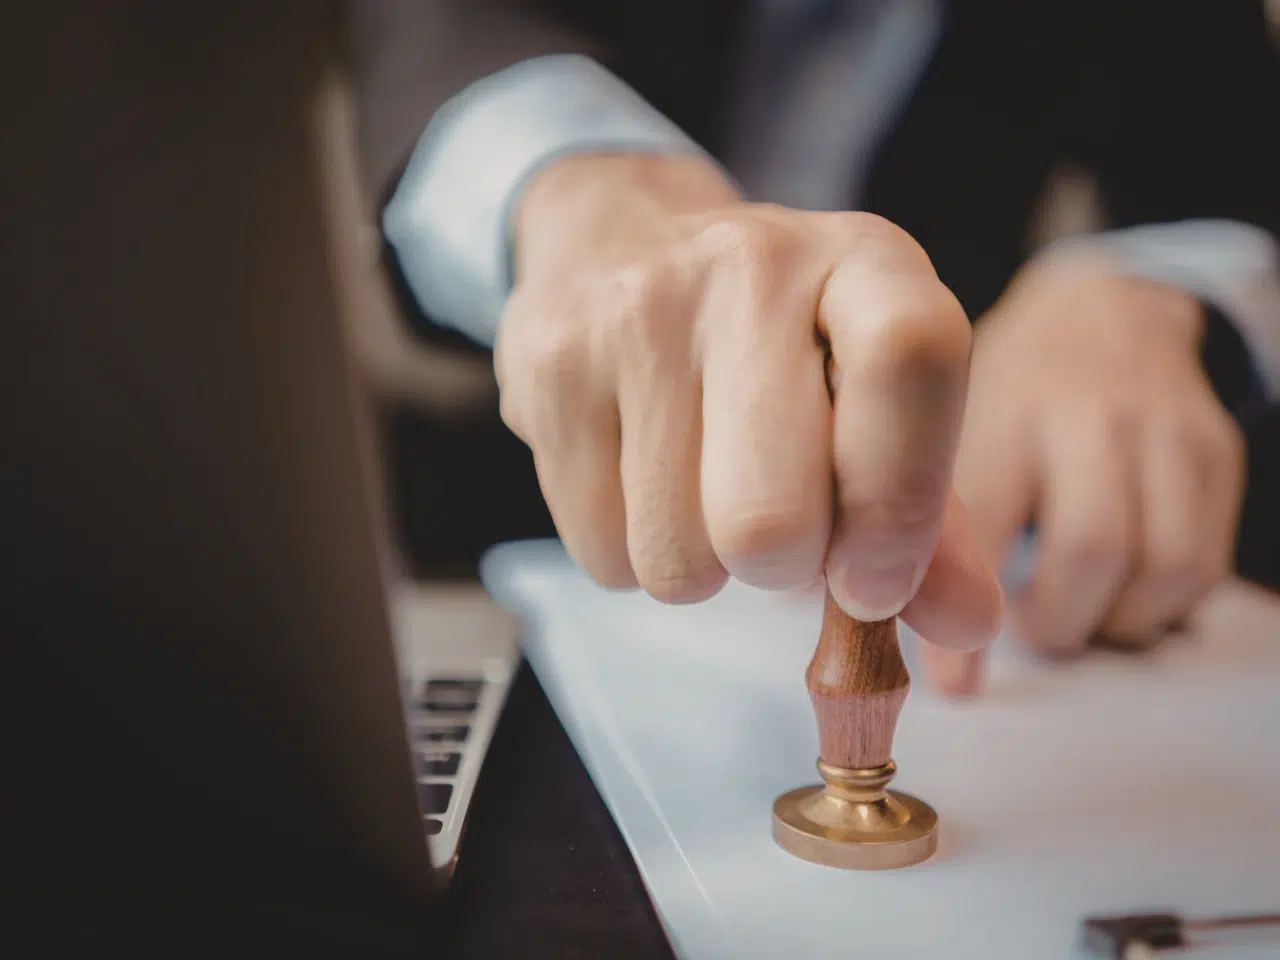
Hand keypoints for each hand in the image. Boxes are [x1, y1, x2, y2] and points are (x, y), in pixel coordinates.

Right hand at [499, 152, 1001, 647]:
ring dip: (702, 566)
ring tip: (700, 487)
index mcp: (864, 260)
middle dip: (781, 570)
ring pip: (677, 557)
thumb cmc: (770, 342)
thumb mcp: (871, 396)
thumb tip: (966, 626)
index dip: (898, 505)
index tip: (872, 585)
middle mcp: (748, 265)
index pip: (908, 362)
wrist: (619, 239)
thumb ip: (932, 515)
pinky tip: (639, 477)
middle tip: (780, 532)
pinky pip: (602, 552)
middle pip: (770, 517)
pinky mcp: (549, 366)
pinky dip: (633, 553)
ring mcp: (634, 311)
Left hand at [926, 254, 1245, 695]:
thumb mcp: (951, 426)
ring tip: (1078, 614)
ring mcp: (1166, 431)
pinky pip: (1206, 563)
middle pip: (1092, 549)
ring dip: (1117, 621)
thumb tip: (890, 616)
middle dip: (1058, 621)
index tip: (954, 682)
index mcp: (1006, 411)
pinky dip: (1163, 604)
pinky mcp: (1219, 453)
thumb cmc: (1005, 391)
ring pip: (1165, 566)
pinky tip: (1121, 593)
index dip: (967, 616)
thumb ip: (931, 515)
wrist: (1100, 311)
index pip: (987, 524)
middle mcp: (1092, 416)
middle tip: (1032, 631)